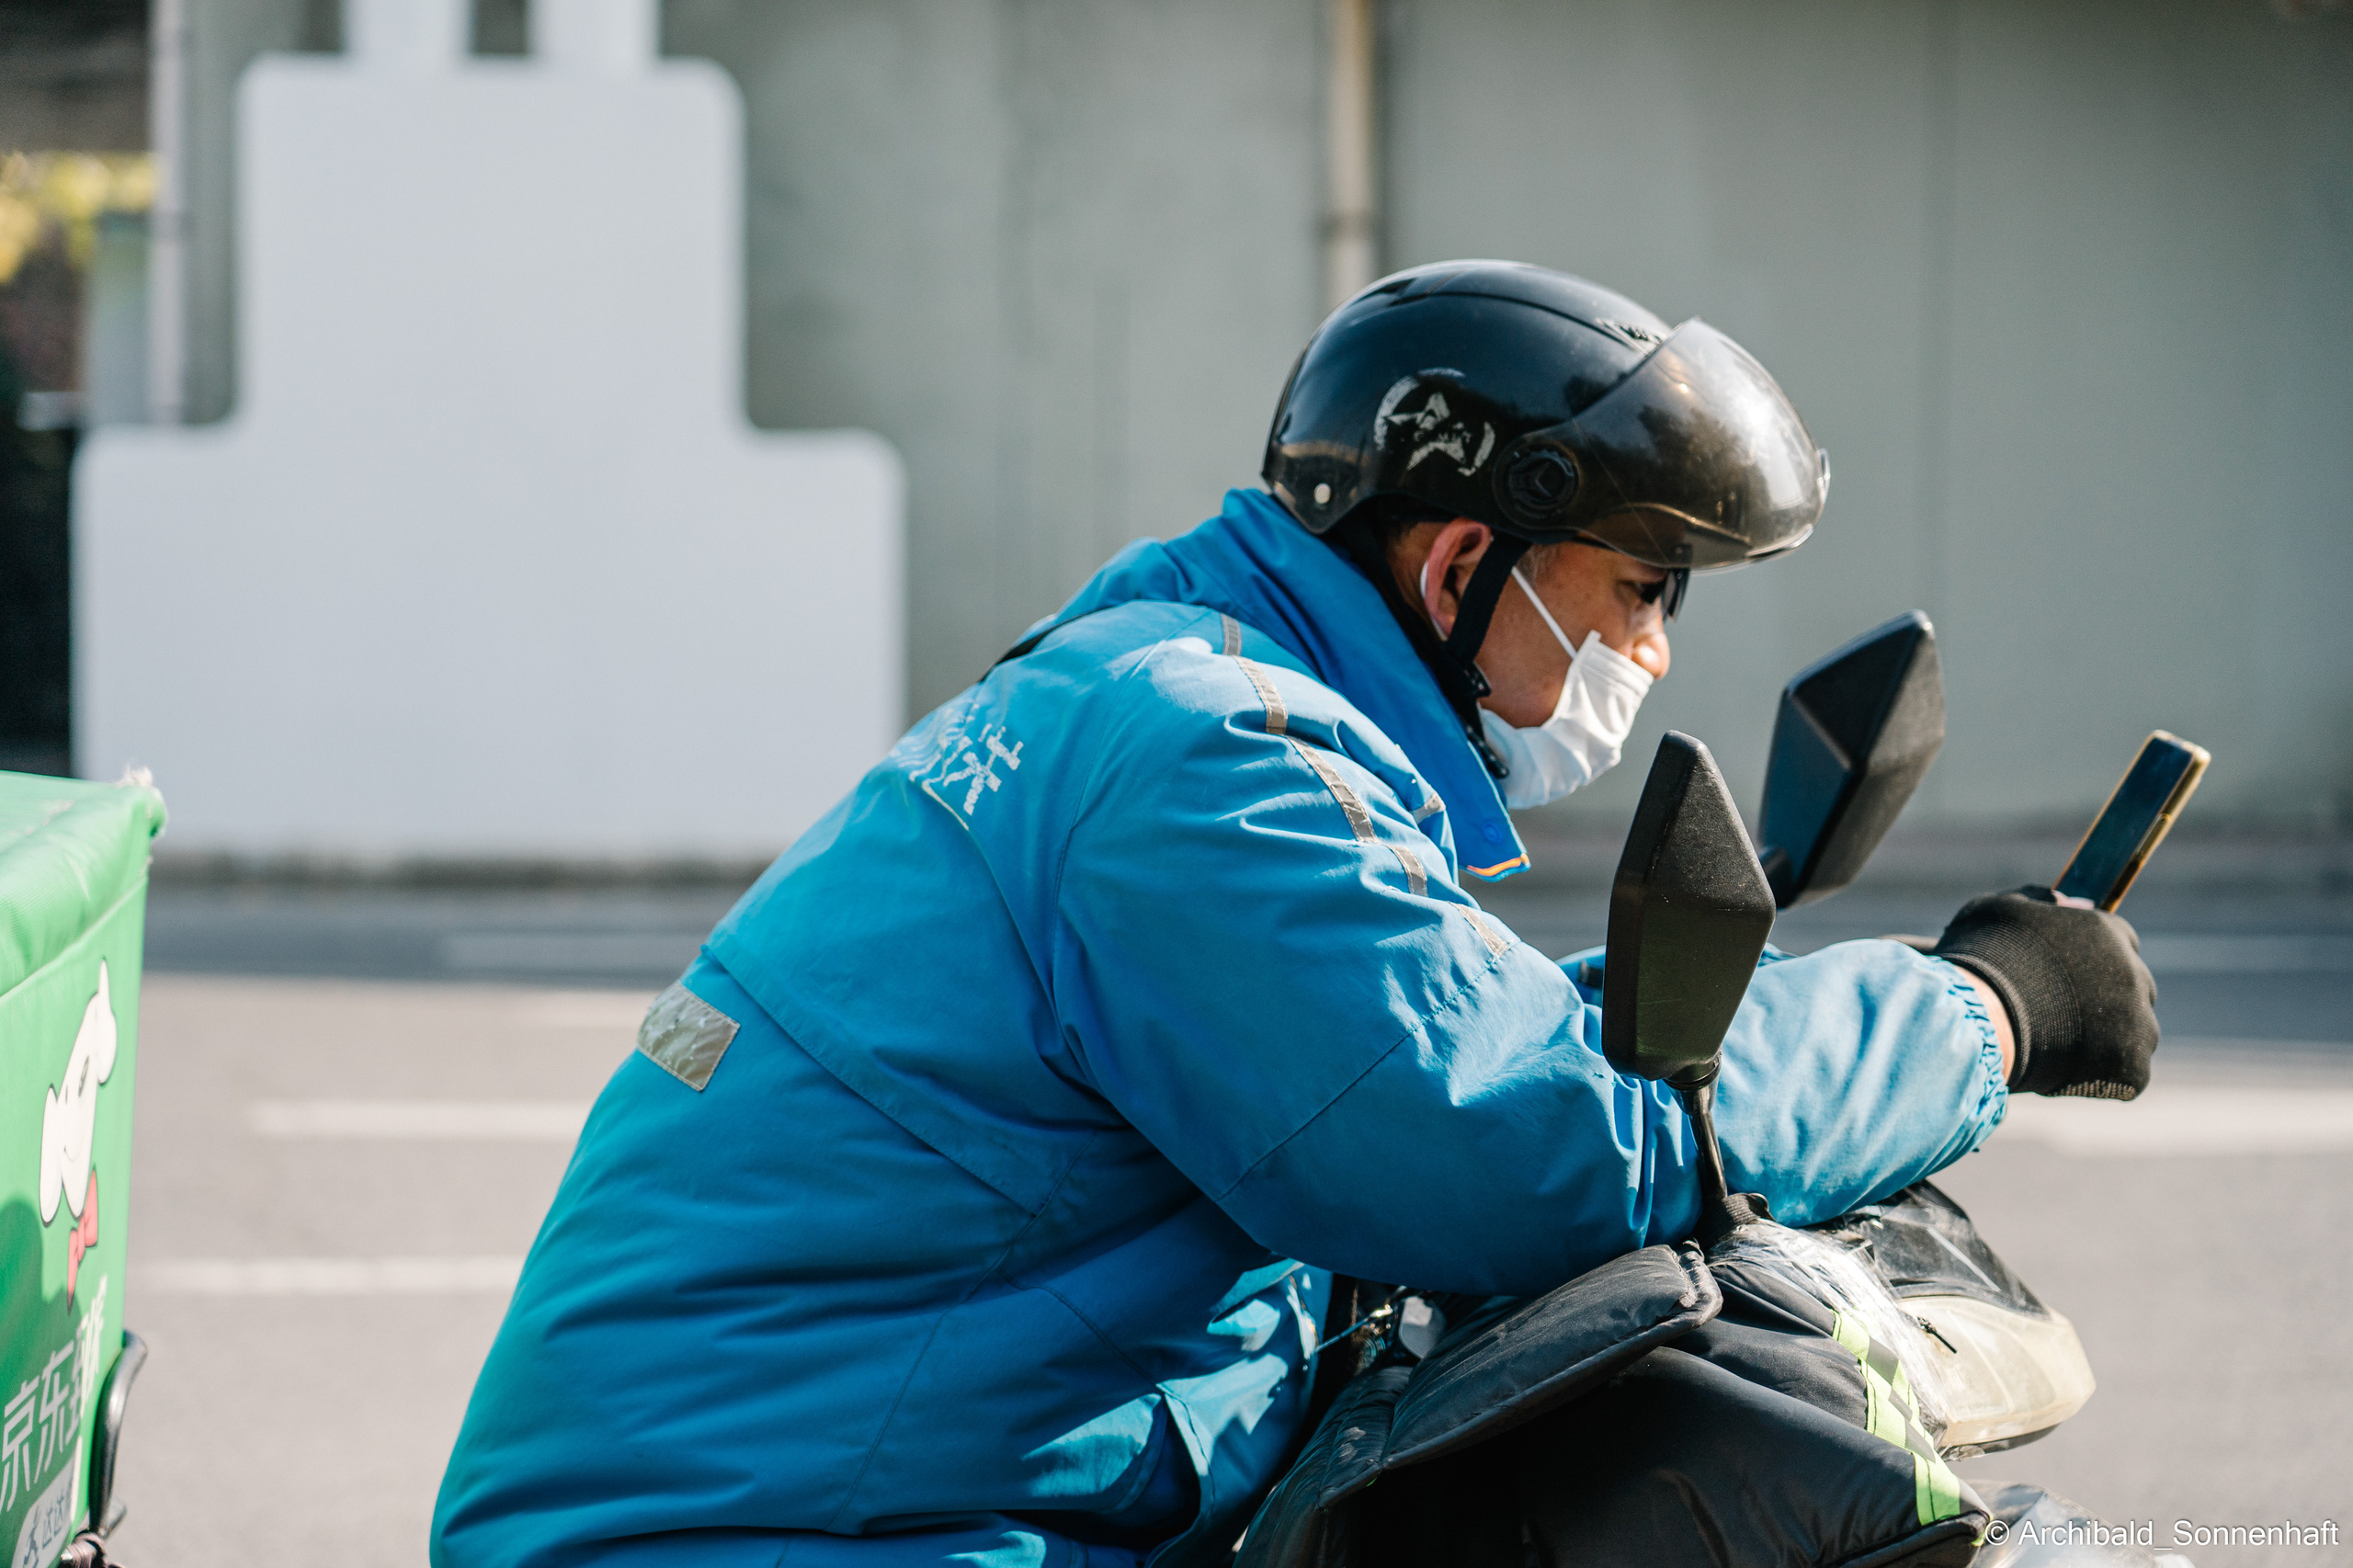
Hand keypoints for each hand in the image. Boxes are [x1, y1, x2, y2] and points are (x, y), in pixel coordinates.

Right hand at [1930, 886, 2158, 1098]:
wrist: (1978, 1015)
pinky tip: (2070, 1071)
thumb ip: (2040, 902)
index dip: (2092, 961)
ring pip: (2135, 1031)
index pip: (2120, 942)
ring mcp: (2137, 1019)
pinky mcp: (2132, 1062)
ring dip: (2108, 1039)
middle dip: (2105, 1001)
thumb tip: (2070, 900)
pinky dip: (2105, 1075)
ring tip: (2063, 1048)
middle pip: (2132, 988)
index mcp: (2107, 931)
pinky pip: (2129, 1072)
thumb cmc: (1981, 958)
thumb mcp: (2000, 910)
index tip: (2067, 978)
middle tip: (2060, 1014)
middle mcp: (2132, 971)